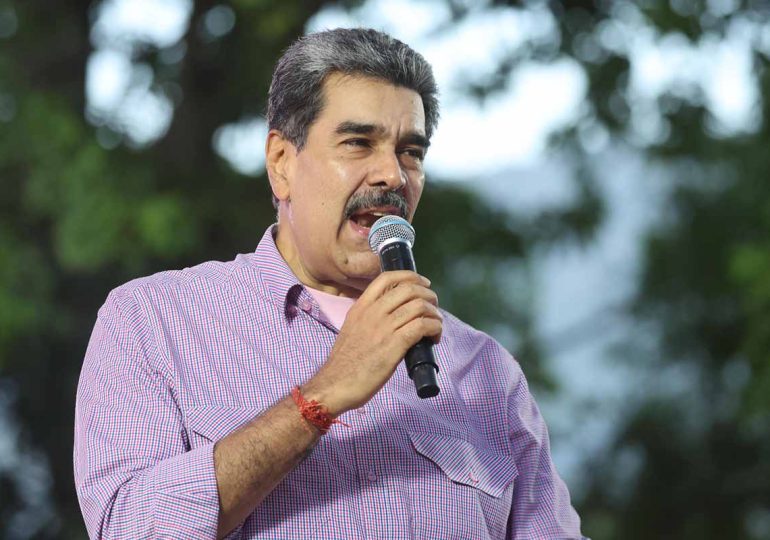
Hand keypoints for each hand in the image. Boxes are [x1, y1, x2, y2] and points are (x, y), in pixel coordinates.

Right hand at [303, 271, 441, 415]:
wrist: (335, 384)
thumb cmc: (344, 363)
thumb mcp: (351, 329)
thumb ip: (367, 318)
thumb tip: (391, 316)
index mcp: (361, 307)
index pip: (386, 278)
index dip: (410, 276)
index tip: (423, 284)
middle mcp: (373, 312)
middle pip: (409, 289)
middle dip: (428, 295)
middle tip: (434, 306)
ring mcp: (384, 328)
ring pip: (419, 306)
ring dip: (434, 314)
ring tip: (436, 325)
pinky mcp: (395, 344)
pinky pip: (422, 326)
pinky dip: (434, 328)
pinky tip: (434, 337)